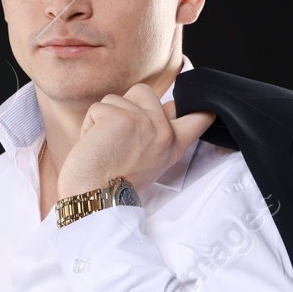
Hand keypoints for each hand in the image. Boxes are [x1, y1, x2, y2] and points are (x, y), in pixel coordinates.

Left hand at [57, 83, 215, 199]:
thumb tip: (168, 108)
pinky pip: (97, 107)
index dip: (199, 104)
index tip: (203, 104)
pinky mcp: (119, 118)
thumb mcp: (150, 160)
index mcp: (173, 145)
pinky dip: (89, 125)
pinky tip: (93, 145)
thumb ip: (158, 134)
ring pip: (115, 98)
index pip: (200, 116)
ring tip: (104, 145)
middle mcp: (163, 132)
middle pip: (143, 91)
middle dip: (124, 106)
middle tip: (119, 138)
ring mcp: (143, 122)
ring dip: (102, 118)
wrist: (95, 199)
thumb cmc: (113, 184)